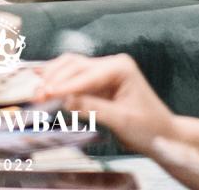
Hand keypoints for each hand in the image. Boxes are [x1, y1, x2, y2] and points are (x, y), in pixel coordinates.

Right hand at [35, 52, 174, 150]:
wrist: (162, 134)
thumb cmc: (149, 127)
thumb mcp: (122, 120)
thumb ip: (94, 108)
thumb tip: (66, 101)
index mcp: (121, 68)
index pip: (86, 75)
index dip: (63, 85)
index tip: (45, 95)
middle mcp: (112, 64)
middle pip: (75, 66)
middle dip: (54, 80)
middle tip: (37, 97)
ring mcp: (104, 71)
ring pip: (71, 67)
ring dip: (53, 78)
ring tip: (37, 94)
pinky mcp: (99, 81)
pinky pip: (74, 77)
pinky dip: (58, 80)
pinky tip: (42, 82)